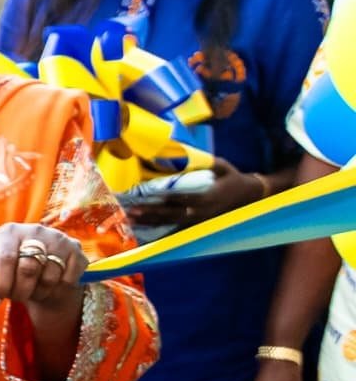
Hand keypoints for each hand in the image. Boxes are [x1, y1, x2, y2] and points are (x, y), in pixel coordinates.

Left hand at [0, 222, 88, 324]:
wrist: (41, 259)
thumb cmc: (10, 265)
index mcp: (9, 232)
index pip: (6, 258)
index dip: (2, 282)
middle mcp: (35, 230)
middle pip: (28, 269)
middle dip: (19, 291)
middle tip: (16, 297)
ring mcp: (59, 239)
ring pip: (49, 278)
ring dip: (38, 293)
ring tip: (32, 290)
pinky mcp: (76, 250)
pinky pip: (68, 280)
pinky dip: (57, 290)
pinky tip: (50, 285)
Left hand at [129, 157, 267, 227]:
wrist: (248, 196)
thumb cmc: (232, 178)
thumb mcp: (223, 167)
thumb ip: (207, 162)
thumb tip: (185, 152)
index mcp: (207, 197)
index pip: (184, 198)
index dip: (167, 198)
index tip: (150, 195)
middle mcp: (200, 212)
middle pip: (172, 214)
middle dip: (151, 212)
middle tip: (132, 210)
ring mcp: (197, 220)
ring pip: (170, 223)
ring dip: (150, 221)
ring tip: (131, 219)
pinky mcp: (195, 224)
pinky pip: (174, 227)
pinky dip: (158, 227)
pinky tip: (143, 227)